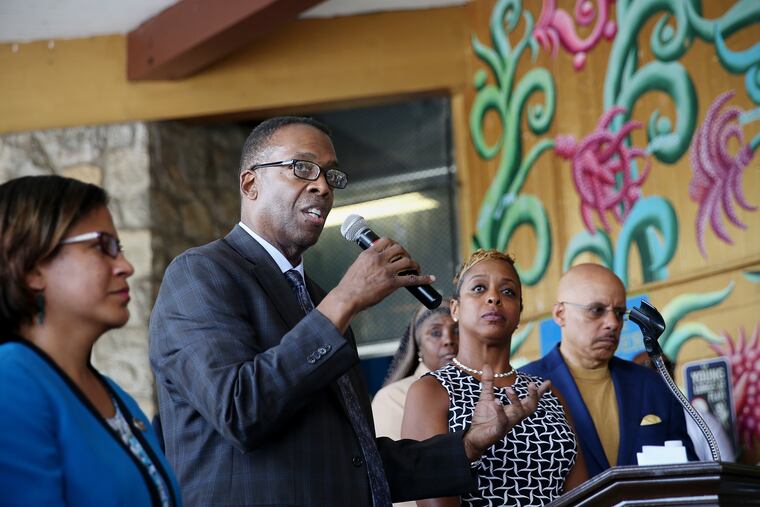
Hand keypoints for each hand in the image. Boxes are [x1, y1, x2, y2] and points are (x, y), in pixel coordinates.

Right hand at [318, 237, 434, 330]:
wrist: (347, 298)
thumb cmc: (349, 286)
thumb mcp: (356, 266)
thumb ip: (367, 262)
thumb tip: (376, 262)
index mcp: (369, 253)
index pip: (386, 241)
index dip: (394, 244)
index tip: (397, 250)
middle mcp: (379, 259)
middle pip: (399, 248)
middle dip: (405, 253)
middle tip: (407, 260)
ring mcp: (386, 271)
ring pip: (407, 261)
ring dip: (414, 264)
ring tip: (416, 269)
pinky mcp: (392, 283)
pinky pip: (412, 279)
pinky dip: (424, 278)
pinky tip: (430, 279)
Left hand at [462, 365, 549, 460]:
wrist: (473, 437)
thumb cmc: (483, 418)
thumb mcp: (486, 397)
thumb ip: (488, 382)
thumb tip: (487, 365)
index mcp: (513, 409)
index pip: (529, 400)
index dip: (539, 392)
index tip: (548, 382)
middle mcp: (514, 417)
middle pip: (530, 407)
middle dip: (534, 396)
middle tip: (532, 384)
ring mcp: (507, 424)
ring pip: (519, 414)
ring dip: (516, 400)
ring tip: (509, 388)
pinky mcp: (498, 431)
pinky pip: (503, 421)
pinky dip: (501, 411)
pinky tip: (497, 401)